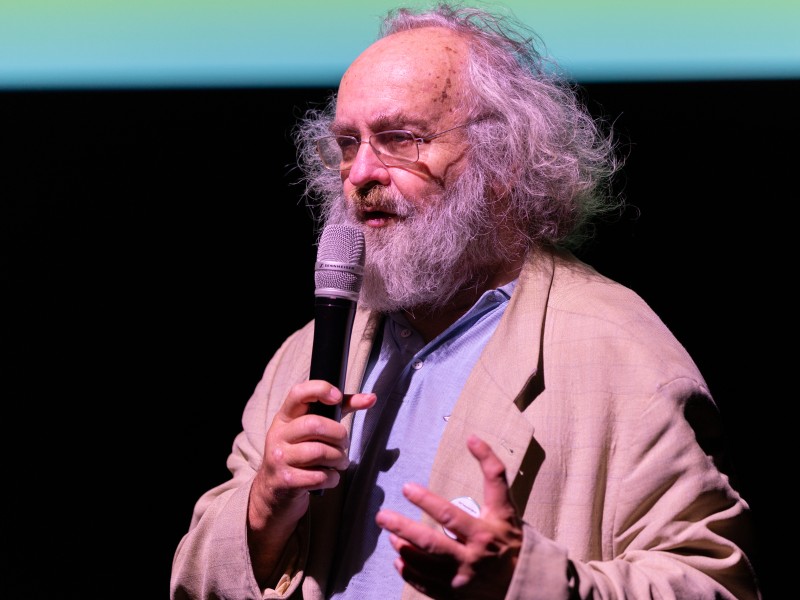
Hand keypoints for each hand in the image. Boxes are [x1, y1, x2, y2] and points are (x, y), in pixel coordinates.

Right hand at [247, 380, 375, 584]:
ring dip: (338, 461)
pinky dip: (330, 480)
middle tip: (342, 448)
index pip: (300, 391)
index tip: (339, 397)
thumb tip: (371, 397)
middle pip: (321, 426)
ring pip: (323, 452)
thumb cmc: (299, 459)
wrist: (270, 499)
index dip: (321, 390)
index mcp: (286, 417)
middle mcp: (279, 434)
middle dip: (341, 439)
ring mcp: (279, 458)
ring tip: (335, 467)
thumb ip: (340, 412)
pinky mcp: (285, 482)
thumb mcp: (312, 433)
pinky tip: (326, 483)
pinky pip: (320, 476)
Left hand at [375, 435, 522, 598]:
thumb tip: (472, 437)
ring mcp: (461, 580)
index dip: (427, 501)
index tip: (406, 487)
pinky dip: (409, 572)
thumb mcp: (505, 505)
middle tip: (381, 515)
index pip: (450, 516)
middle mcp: (471, 558)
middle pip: (431, 543)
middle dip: (403, 528)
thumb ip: (492, 471)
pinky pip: (426, 585)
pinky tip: (399, 559)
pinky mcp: (455, 595)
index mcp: (483, 533)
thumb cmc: (511, 537)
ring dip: (403, 548)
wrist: (525, 583)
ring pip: (425, 565)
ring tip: (390, 535)